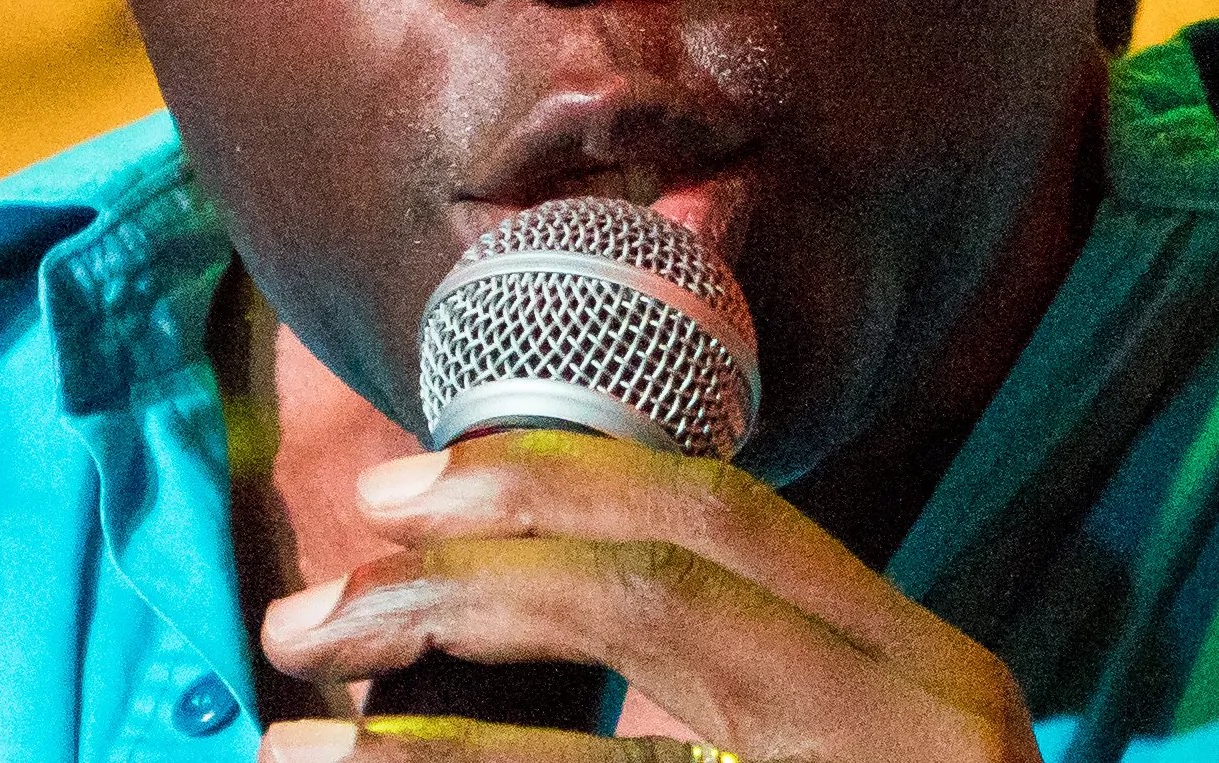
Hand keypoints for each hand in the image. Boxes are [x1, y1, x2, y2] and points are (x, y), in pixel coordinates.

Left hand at [252, 431, 1040, 762]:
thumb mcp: (859, 748)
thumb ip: (740, 681)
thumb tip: (509, 600)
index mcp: (926, 677)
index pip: (724, 519)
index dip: (547, 483)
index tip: (399, 496)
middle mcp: (916, 728)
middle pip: (656, 599)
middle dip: (459, 586)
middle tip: (310, 617)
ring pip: (616, 761)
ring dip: (423, 750)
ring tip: (291, 746)